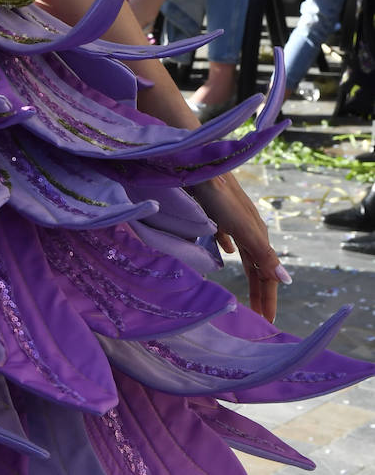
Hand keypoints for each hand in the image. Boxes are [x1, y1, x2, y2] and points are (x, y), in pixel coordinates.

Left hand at [191, 172, 283, 321]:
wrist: (202, 167)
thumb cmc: (221, 198)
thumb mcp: (245, 229)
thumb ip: (264, 254)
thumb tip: (287, 280)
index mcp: (258, 235)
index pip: (268, 274)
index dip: (268, 298)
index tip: (268, 322)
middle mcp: (249, 229)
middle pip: (258, 267)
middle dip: (260, 292)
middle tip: (259, 317)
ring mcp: (234, 220)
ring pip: (245, 255)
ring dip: (248, 275)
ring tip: (247, 294)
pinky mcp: (216, 213)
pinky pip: (226, 236)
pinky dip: (228, 248)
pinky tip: (224, 253)